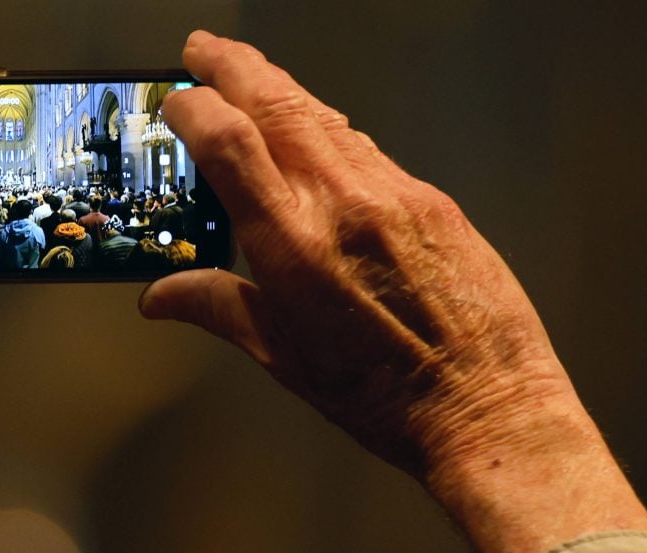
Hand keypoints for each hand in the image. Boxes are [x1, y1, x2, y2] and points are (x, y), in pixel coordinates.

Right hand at [141, 31, 579, 478]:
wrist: (484, 407)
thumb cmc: (386, 397)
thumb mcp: (283, 355)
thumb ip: (218, 308)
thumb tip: (162, 296)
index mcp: (293, 246)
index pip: (229, 142)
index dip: (194, 108)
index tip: (176, 100)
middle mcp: (342, 204)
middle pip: (277, 104)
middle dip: (234, 67)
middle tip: (203, 51)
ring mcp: (393, 194)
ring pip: (324, 118)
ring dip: (280, 92)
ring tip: (251, 82)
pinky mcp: (431, 200)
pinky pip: (367, 148)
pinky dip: (329, 131)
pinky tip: (317, 139)